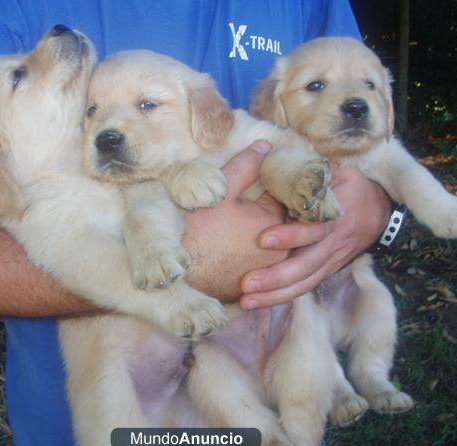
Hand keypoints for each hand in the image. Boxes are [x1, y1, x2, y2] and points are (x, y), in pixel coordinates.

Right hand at [183, 140, 286, 299]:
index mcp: (275, 223)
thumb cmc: (196, 228)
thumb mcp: (221, 189)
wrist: (174, 271)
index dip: (267, 184)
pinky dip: (247, 257)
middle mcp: (279, 251)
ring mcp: (265, 272)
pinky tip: (227, 250)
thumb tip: (266, 146)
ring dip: (258, 235)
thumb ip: (247, 166)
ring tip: (232, 228)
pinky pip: (255, 265)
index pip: (282, 195)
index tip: (254, 180)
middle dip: (266, 210)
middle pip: (278, 221)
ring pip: (268, 245)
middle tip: (242, 204)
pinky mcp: (250, 287)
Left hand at [183, 141, 349, 301]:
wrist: (379, 212)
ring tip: (246, 301)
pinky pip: (304, 288)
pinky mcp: (325, 270)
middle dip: (276, 277)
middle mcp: (332, 242)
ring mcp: (329, 260)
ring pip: (304, 282)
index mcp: (335, 214)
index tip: (263, 238)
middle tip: (247, 284)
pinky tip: (258, 303)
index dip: (291, 235)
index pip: (314, 228)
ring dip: (275, 295)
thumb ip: (316, 162)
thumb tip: (298, 143)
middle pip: (306, 265)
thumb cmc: (351, 186)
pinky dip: (282, 298)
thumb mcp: (339, 168)